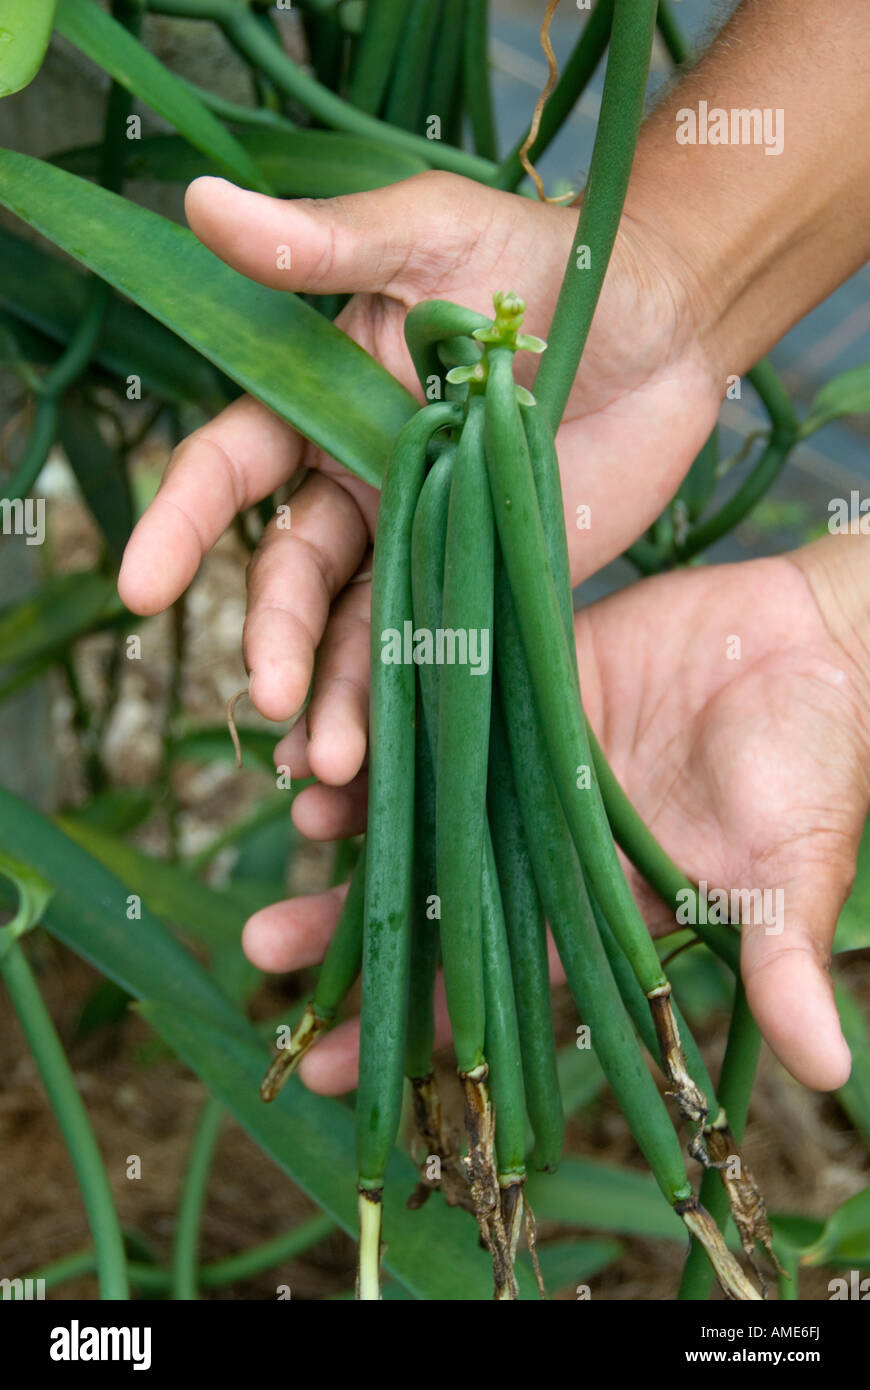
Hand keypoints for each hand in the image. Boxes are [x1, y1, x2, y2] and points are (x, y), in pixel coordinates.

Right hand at [118, 170, 719, 791]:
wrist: (666, 320)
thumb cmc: (544, 256)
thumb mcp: (434, 233)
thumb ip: (330, 244)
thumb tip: (202, 205)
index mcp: (325, 407)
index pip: (232, 472)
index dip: (182, 527)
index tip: (141, 585)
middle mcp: (360, 486)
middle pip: (293, 577)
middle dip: (276, 640)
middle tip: (273, 700)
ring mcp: (425, 542)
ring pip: (358, 633)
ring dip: (336, 698)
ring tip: (329, 766)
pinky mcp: (489, 583)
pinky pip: (438, 650)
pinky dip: (408, 704)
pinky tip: (383, 762)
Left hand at [245, 535, 869, 1095]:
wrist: (817, 645)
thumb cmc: (815, 763)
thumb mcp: (793, 869)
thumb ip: (782, 961)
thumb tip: (830, 1072)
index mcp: (593, 906)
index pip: (489, 986)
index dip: (415, 1029)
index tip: (331, 1071)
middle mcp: (538, 842)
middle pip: (427, 897)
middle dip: (348, 930)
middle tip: (264, 949)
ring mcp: (522, 764)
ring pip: (417, 806)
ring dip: (354, 822)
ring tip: (297, 829)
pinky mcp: (523, 684)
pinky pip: (438, 707)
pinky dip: (384, 720)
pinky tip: (328, 733)